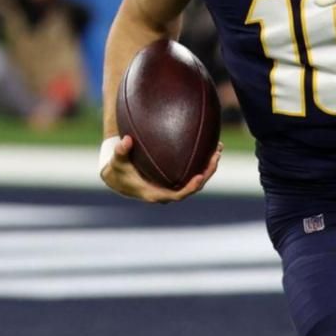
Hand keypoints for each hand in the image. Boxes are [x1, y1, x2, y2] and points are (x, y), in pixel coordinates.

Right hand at [98, 134, 221, 203]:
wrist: (118, 178)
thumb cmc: (118, 170)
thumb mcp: (117, 161)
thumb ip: (121, 151)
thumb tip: (126, 140)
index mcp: (156, 193)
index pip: (178, 195)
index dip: (190, 188)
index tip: (200, 177)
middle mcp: (168, 192)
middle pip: (193, 187)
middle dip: (207, 173)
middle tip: (215, 156)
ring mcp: (173, 186)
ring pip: (196, 179)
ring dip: (208, 166)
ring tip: (218, 148)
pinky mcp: (175, 179)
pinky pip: (192, 172)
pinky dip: (201, 162)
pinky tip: (209, 146)